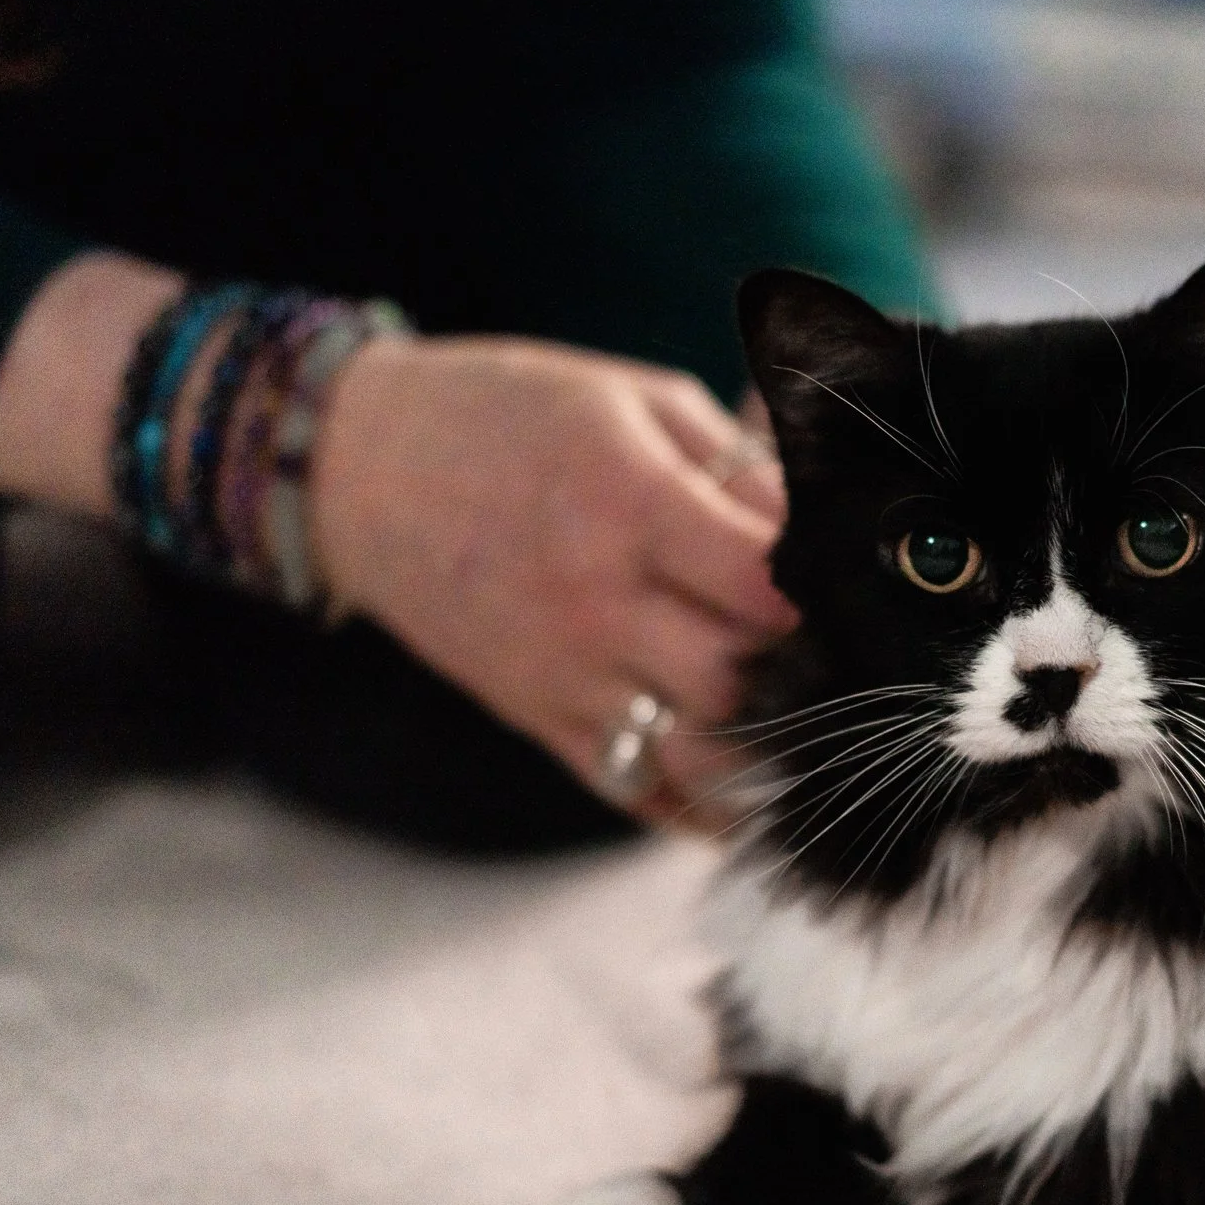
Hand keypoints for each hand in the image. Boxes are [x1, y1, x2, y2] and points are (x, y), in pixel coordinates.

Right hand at [309, 335, 793, 819]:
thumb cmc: (509, 416)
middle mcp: (596, 603)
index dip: (822, 591)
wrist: (356, 467)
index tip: (848, 584)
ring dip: (762, 753)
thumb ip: (738, 466)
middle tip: (838, 657)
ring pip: (697, 757)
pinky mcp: (538, 721)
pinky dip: (701, 804)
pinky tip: (749, 787)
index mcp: (627, 506)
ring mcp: (564, 674)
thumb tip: (822, 531)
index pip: (761, 582)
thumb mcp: (634, 400)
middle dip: (804, 674)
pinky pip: (639, 793)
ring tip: (805, 726)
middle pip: (739, 680)